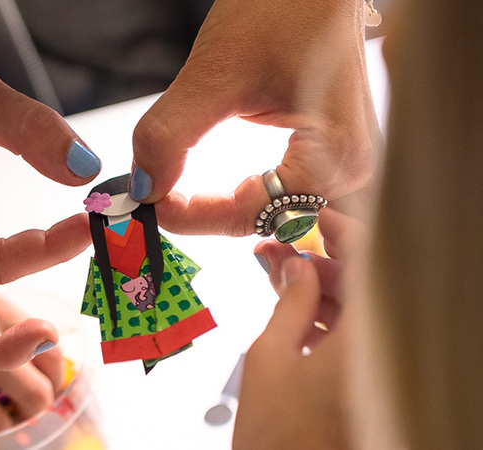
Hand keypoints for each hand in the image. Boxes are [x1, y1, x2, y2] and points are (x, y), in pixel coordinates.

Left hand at [129, 0, 380, 235]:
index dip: (190, 216)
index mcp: (337, 157)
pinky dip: (236, 194)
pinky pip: (277, 192)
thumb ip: (171, 135)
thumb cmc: (284, 8)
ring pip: (267, 211)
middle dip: (202, 216)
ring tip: (170, 196)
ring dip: (218, 209)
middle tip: (148, 201)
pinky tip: (204, 187)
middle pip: (261, 219)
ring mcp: (343, 164)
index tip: (143, 201)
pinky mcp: (327, 152)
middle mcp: (351, 170)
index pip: (250, 215)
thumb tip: (143, 188)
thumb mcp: (214, 73)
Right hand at [235, 210, 360, 447]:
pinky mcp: (364, 383)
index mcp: (365, 339)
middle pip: (361, 285)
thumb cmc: (278, 435)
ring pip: (354, 309)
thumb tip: (296, 265)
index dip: (343, 231)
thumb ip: (289, 301)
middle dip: (318, 261)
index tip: (315, 217)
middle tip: (277, 250)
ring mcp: (375, 369)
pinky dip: (323, 318)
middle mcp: (379, 351)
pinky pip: (351, 336)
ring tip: (273, 275)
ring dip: (317, 288)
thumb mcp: (270, 355)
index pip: (370, 263)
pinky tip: (290, 310)